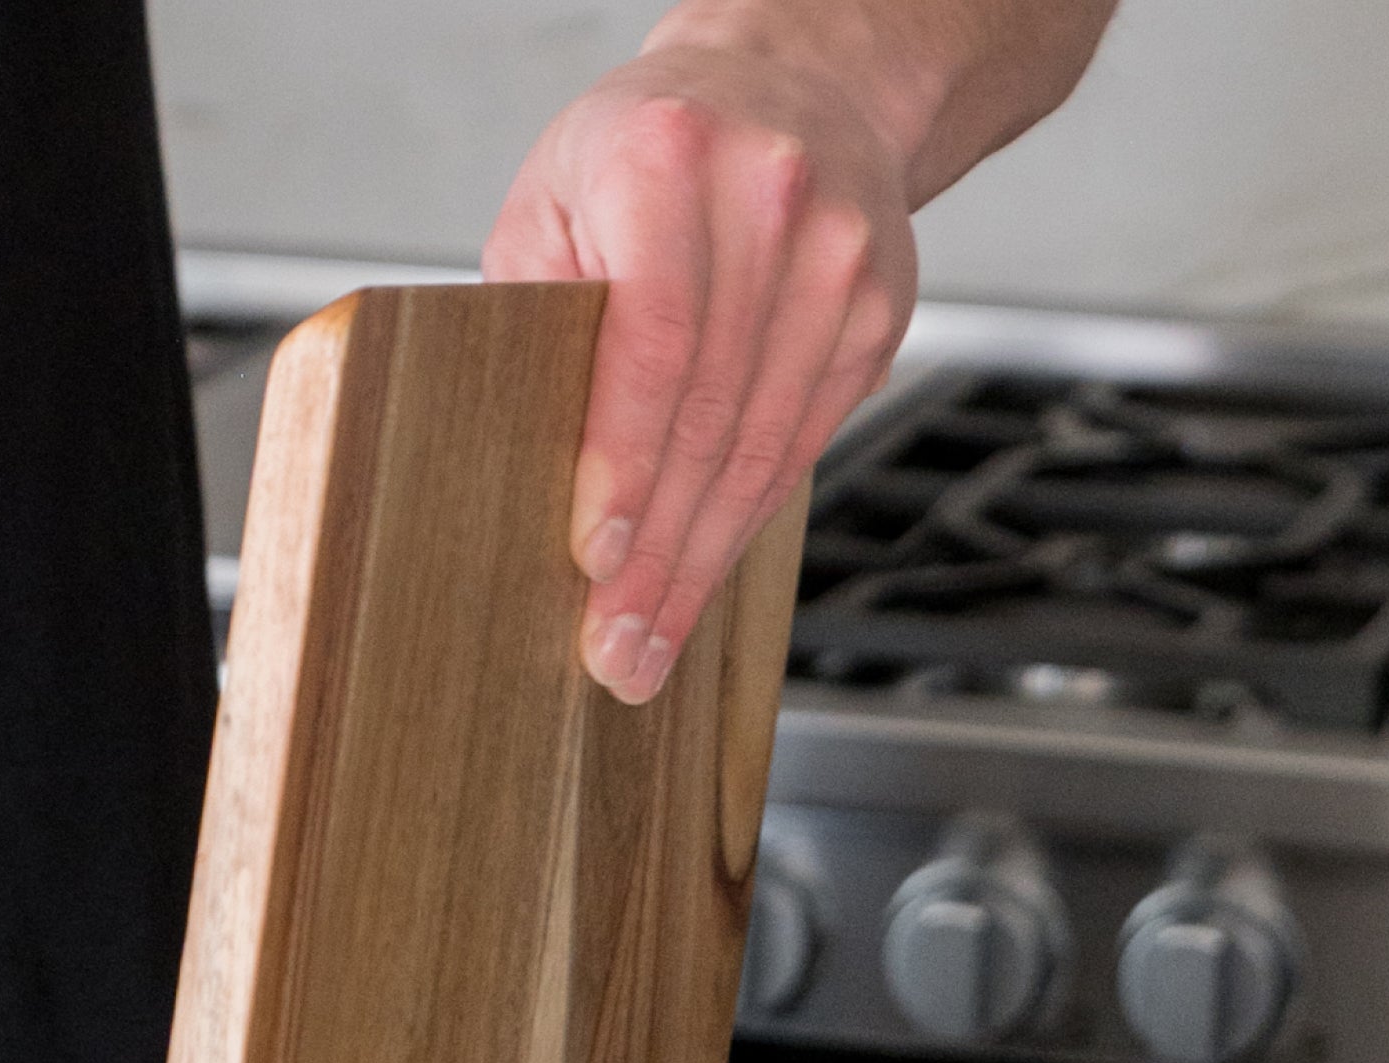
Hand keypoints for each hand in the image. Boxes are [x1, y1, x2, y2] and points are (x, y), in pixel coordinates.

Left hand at [489, 0, 1109, 702]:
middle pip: (709, 416)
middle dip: (657, 554)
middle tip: (613, 649)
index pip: (651, 339)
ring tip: (649, 645)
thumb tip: (513, 466)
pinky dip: (745, 524)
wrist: (795, 86)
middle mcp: (769, 200)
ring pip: (762, 449)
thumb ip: (533, 316)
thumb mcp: (556, 198)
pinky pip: (801, 445)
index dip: (622, 464)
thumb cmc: (648, 150)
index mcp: (669, 161)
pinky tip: (702, 580)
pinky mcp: (875, 311)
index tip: (594, 558)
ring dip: (701, 565)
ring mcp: (838, 258)